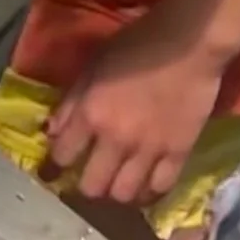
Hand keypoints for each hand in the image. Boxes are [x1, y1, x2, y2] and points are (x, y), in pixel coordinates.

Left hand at [44, 18, 227, 206]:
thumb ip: (71, 102)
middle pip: (93, 187)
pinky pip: (160, 188)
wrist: (188, 44)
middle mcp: (116, 139)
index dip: (54, 166)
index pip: (63, 156)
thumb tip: (51, 132)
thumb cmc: (136, 47)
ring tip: (117, 183)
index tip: (53, 171)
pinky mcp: (179, 154)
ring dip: (116, 193)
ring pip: (125, 195)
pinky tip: (144, 186)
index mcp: (91, 114)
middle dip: (85, 187)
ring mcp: (149, 150)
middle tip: (89, 177)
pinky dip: (149, 192)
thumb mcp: (93, 66)